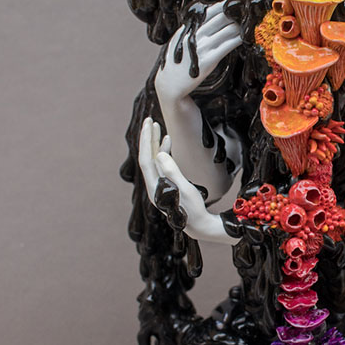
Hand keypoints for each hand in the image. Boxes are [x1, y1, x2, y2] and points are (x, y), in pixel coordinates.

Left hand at [138, 118, 229, 243]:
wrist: (199, 225)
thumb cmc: (193, 209)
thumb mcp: (185, 189)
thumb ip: (172, 171)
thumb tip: (159, 154)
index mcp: (154, 187)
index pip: (146, 159)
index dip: (147, 140)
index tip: (149, 124)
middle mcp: (153, 185)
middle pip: (147, 157)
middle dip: (148, 138)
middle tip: (149, 120)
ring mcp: (159, 184)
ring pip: (153, 159)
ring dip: (155, 143)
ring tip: (158, 127)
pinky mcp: (166, 183)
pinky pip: (161, 164)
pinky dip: (164, 151)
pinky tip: (168, 141)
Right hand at [154, 2, 240, 102]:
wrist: (169, 84)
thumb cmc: (177, 64)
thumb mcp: (179, 42)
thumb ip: (192, 32)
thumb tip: (207, 24)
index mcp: (189, 29)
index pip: (209, 12)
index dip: (223, 5)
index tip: (234, 1)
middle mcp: (196, 35)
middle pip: (221, 18)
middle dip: (236, 12)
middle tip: (249, 9)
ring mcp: (202, 47)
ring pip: (227, 30)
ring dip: (241, 25)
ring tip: (251, 21)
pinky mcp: (209, 60)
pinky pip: (228, 46)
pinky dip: (239, 39)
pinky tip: (246, 36)